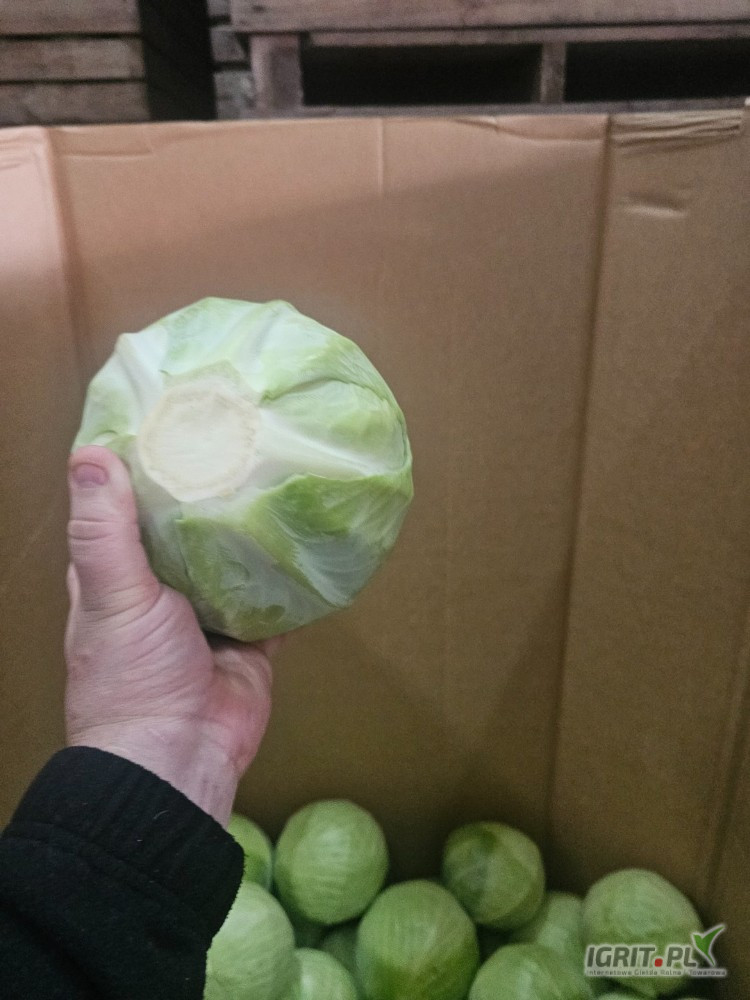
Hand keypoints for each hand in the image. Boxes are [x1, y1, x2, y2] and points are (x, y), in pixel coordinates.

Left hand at [64, 445, 275, 826]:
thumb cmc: (131, 678)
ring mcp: (210, 612)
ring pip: (233, 557)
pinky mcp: (252, 636)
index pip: (126, 505)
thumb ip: (104, 531)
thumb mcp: (112, 596)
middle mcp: (163, 587)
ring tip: (278, 471)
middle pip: (186, 527)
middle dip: (207, 490)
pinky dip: (289, 574)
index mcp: (118, 573)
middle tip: (239, 436)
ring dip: (251, 527)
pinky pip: (275, 597)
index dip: (142, 465)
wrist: (180, 757)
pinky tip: (309, 534)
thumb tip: (90, 453)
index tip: (170, 418)